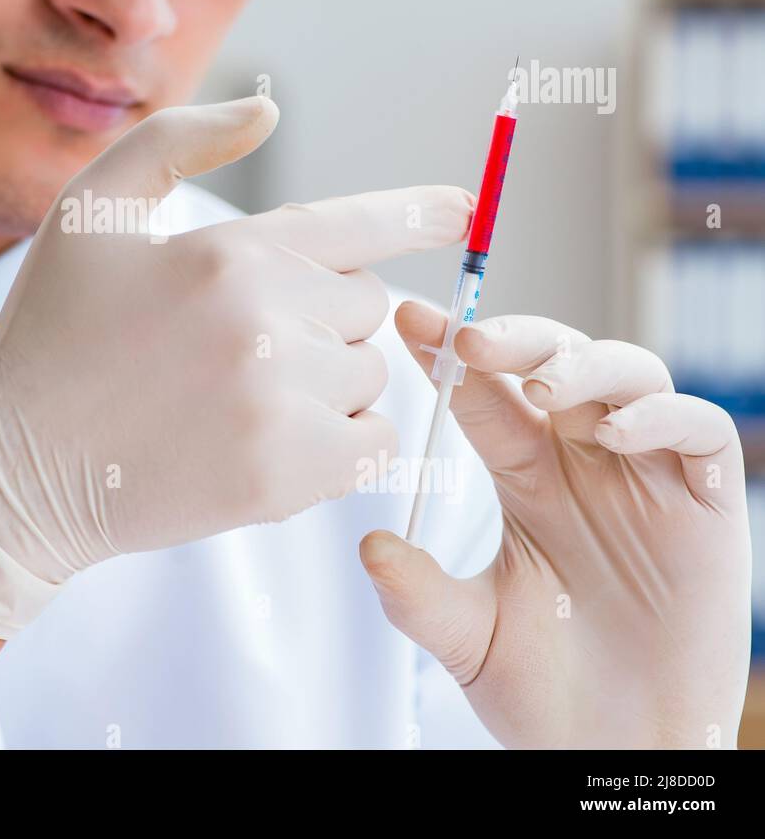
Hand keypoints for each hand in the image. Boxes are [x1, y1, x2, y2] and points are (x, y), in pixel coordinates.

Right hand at [0, 96, 474, 638]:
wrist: (17, 467)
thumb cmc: (52, 330)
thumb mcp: (91, 212)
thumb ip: (179, 141)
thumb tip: (269, 109)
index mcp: (225, 252)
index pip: (352, 224)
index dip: (415, 212)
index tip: (464, 207)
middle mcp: (262, 323)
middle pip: (365, 304)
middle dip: (322, 314)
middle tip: (245, 338)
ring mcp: (277, 406)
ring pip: (369, 374)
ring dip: (330, 378)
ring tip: (247, 391)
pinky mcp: (283, 479)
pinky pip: (372, 444)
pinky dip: (341, 439)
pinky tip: (272, 436)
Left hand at [362, 303, 752, 748]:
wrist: (616, 754)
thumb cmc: (542, 691)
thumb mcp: (465, 637)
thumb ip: (417, 594)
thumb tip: (367, 547)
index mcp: (524, 475)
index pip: (483, 392)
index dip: (448, 352)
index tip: (408, 320)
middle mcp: (582, 460)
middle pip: (554, 362)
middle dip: (515, 339)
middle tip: (470, 339)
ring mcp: (646, 476)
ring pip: (627, 376)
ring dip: (584, 364)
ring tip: (543, 386)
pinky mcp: (707, 506)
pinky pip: (698, 432)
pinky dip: (663, 415)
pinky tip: (616, 433)